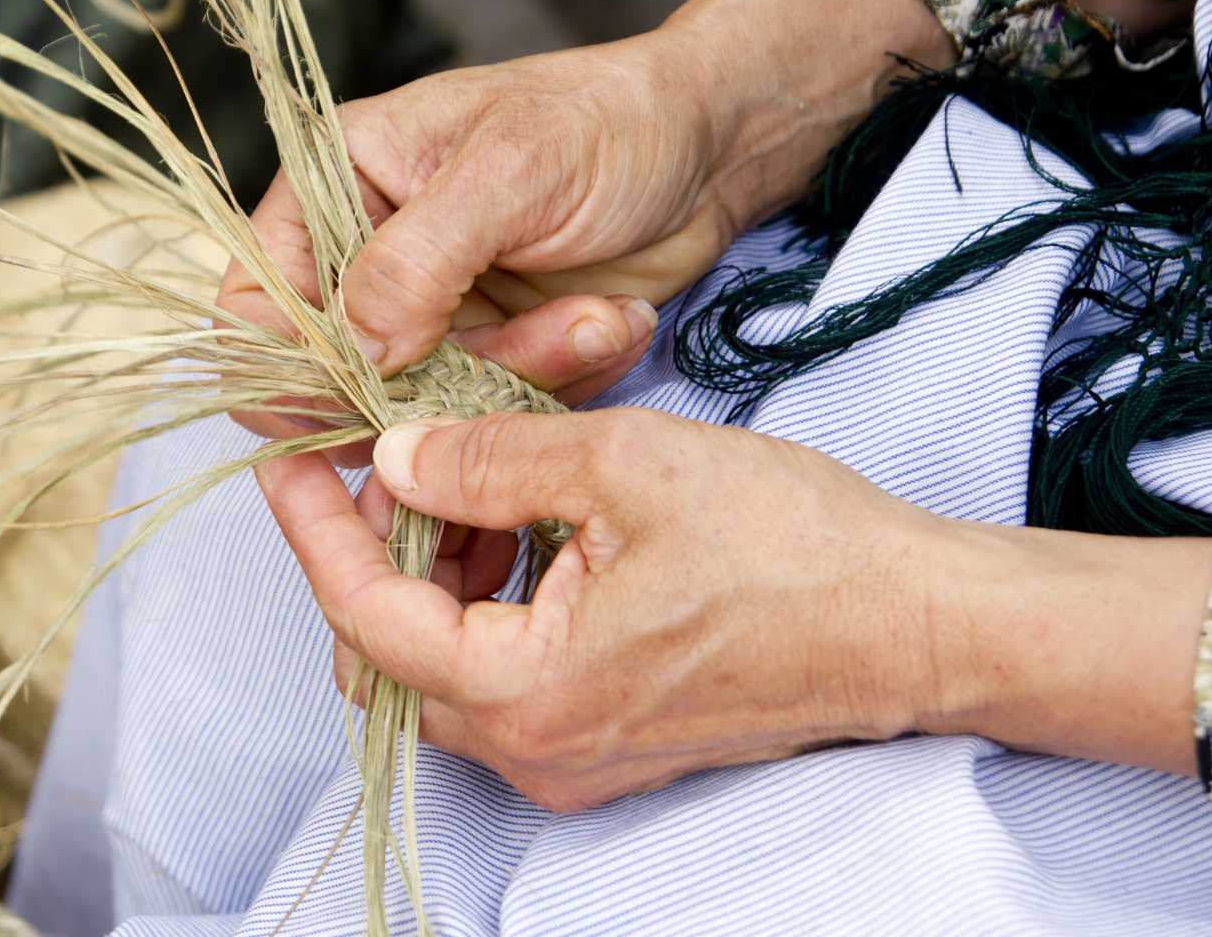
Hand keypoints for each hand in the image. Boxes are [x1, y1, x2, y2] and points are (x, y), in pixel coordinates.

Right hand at [220, 0, 956, 457]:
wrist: (711, 148)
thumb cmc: (605, 123)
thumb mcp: (507, 171)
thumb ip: (416, 261)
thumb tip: (354, 350)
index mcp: (335, 185)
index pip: (257, 302)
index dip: (293, 362)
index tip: (371, 383)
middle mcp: (367, 259)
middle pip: (340, 377)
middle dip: (431, 382)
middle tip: (520, 347)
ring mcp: (431, 316)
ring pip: (426, 407)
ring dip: (516, 376)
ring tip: (592, 318)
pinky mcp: (493, 356)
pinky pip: (493, 410)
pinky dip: (556, 382)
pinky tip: (610, 323)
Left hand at [257, 410, 1211, 811]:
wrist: (919, 624)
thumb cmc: (796, 548)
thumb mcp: (625, 464)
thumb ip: (491, 459)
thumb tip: (398, 454)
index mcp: (527, 691)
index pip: (366, 616)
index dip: (317, 530)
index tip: (292, 460)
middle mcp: (538, 750)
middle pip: (391, 656)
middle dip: (375, 555)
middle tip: (396, 464)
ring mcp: (575, 757)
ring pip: (446, 668)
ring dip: (435, 576)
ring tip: (472, 482)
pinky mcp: (609, 742)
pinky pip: (507, 679)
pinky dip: (490, 604)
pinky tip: (528, 528)